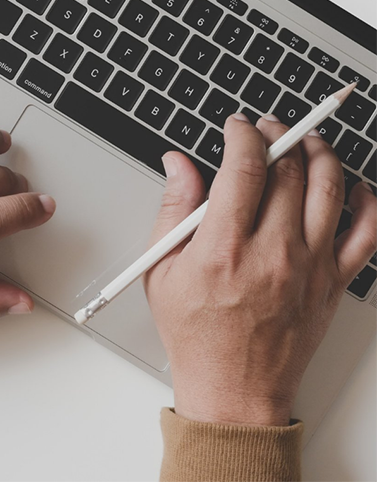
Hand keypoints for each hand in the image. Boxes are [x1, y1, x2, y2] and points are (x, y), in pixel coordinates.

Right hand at [144, 113, 376, 425]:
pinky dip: (366, 202)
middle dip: (278, 134)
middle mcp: (273, 253)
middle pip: (289, 169)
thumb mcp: (162, 270)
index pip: (245, 166)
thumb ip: (172, 209)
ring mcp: (309, 268)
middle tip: (267, 128)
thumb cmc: (196, 334)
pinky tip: (353, 186)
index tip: (237, 127)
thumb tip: (177, 164)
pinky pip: (366, 234)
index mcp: (225, 248)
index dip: (243, 134)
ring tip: (306, 140)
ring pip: (329, 188)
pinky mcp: (332, 284)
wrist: (234, 391)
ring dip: (320, 152)